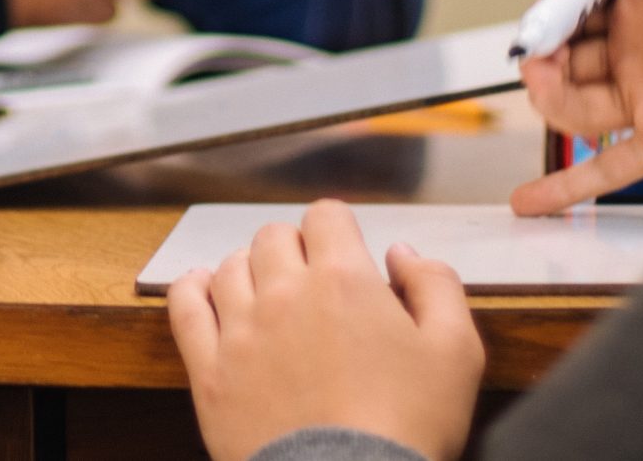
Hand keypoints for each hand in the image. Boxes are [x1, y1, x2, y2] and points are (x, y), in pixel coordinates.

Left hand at [170, 199, 482, 460]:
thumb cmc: (408, 427)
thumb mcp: (457, 353)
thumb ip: (436, 286)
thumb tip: (401, 254)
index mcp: (343, 279)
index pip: (326, 215)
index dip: (338, 228)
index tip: (344, 250)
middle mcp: (284, 292)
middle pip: (274, 237)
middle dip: (296, 249)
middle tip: (312, 282)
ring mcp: (240, 329)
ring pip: (231, 266)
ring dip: (250, 270)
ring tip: (267, 294)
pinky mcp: (209, 369)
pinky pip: (185, 307)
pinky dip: (193, 289)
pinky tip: (204, 289)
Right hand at [508, 0, 642, 214]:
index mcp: (637, 3)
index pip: (570, 14)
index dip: (549, 18)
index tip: (541, 23)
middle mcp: (640, 52)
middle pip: (565, 62)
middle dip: (541, 58)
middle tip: (539, 55)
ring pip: (576, 108)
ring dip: (548, 99)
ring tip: (545, 84)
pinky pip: (610, 167)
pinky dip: (568, 187)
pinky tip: (530, 199)